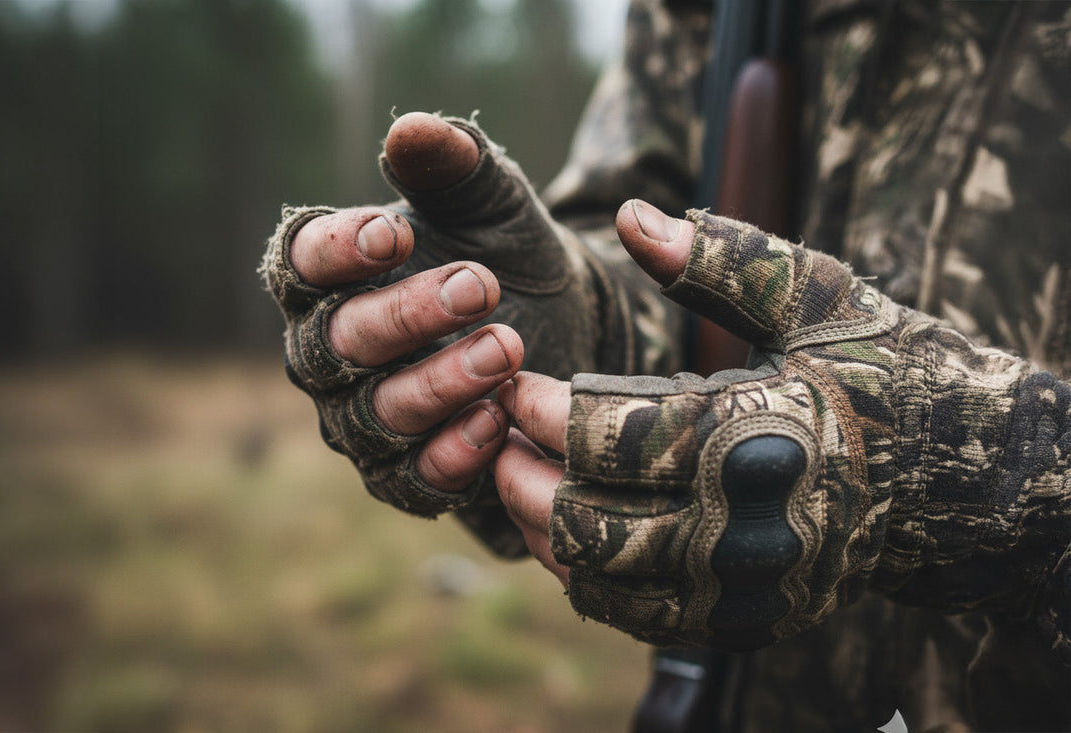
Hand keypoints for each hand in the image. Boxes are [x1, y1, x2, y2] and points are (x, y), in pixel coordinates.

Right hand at [261, 113, 607, 554]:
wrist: (565, 329)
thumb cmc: (508, 254)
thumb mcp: (493, 203)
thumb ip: (453, 166)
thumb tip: (412, 129)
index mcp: (330, 279)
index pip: (300, 264)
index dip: (335, 253)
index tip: (392, 233)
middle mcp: (328, 354)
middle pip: (338, 343)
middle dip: (405, 316)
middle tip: (480, 286)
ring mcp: (360, 420)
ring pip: (375, 413)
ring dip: (438, 384)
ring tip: (505, 350)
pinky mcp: (404, 473)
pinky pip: (409, 477)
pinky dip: (449, 454)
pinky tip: (495, 421)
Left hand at [501, 199, 1065, 652]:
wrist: (959, 475)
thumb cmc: (886, 373)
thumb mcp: (816, 298)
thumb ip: (721, 260)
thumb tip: (630, 215)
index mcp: (763, 434)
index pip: (615, 437)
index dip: (541, 410)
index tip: (511, 380)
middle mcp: (751, 525)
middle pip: (593, 521)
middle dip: (522, 474)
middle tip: (492, 430)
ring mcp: (748, 585)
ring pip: (604, 579)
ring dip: (541, 528)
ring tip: (512, 472)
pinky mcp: (746, 618)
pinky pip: (636, 613)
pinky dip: (584, 574)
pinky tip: (563, 526)